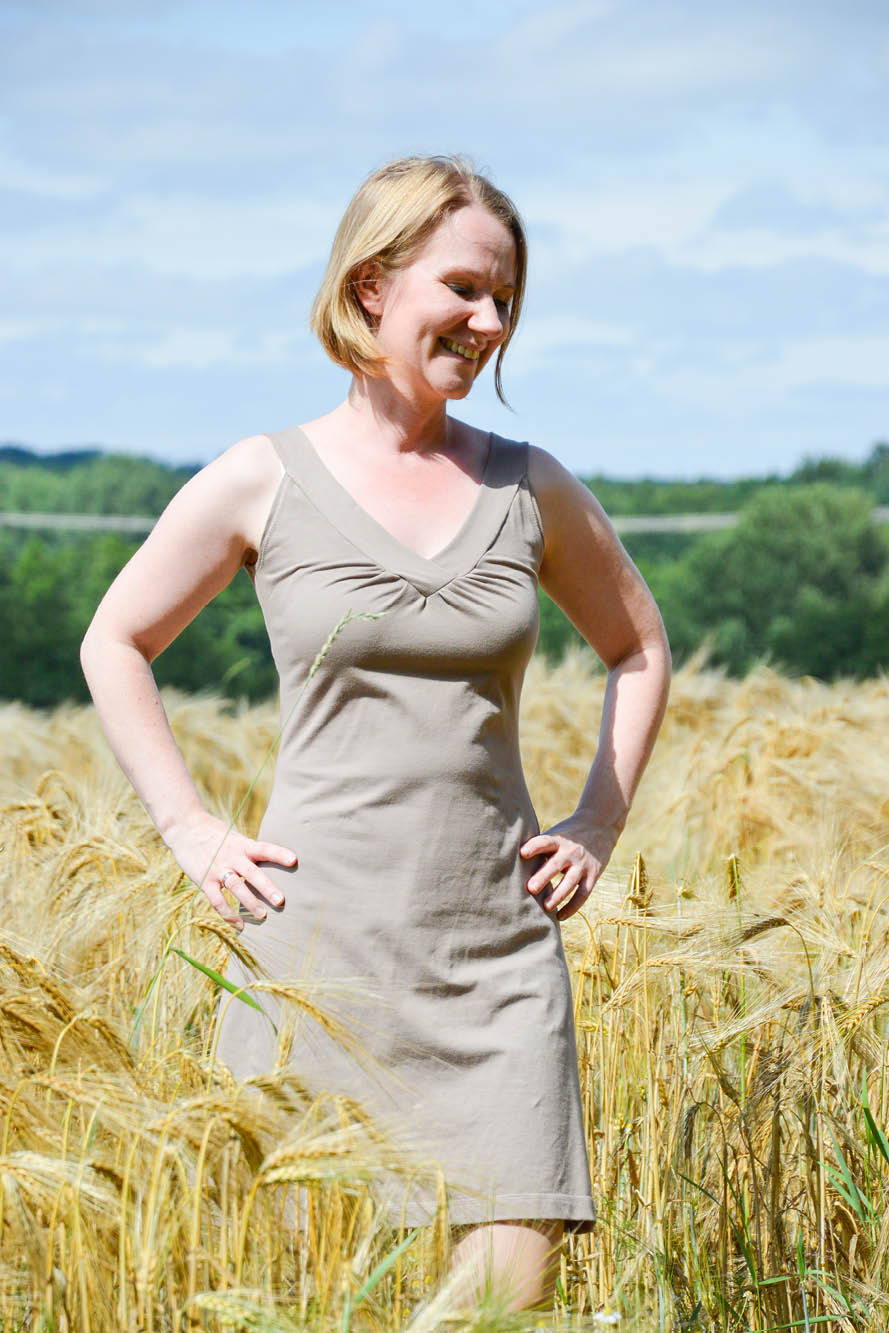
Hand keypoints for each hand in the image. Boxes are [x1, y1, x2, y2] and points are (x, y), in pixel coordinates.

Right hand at [164, 810, 296, 931]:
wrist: (185, 828)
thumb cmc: (215, 834)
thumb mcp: (235, 837)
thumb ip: (249, 851)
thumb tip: (271, 864)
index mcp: (242, 845)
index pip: (264, 848)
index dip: (279, 854)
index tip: (294, 860)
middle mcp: (231, 857)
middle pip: (251, 873)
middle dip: (266, 887)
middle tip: (281, 901)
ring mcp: (218, 869)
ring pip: (236, 887)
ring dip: (250, 903)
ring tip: (263, 916)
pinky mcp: (205, 880)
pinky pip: (217, 900)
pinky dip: (228, 914)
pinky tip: (239, 924)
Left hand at [520, 816, 617, 920]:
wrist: (600, 826)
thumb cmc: (568, 834)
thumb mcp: (556, 834)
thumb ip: (539, 847)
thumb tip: (510, 862)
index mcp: (558, 840)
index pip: (545, 842)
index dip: (534, 847)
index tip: (522, 853)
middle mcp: (571, 851)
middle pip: (556, 865)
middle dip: (543, 877)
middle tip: (530, 888)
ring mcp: (582, 864)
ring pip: (570, 882)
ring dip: (558, 895)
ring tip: (546, 908)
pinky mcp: (593, 875)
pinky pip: (583, 894)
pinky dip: (572, 907)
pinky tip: (560, 916)